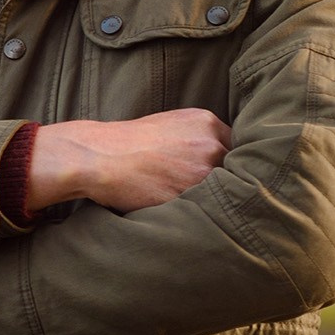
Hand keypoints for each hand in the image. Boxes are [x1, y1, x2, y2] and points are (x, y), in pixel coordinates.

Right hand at [27, 110, 230, 213]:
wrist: (97, 157)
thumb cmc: (127, 142)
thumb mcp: (169, 124)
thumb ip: (199, 136)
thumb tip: (221, 155)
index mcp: (207, 123)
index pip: (237, 146)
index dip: (229, 162)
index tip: (222, 172)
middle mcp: (210, 145)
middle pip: (236, 169)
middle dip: (223, 180)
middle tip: (208, 190)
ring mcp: (201, 172)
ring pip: (223, 191)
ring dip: (213, 199)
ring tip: (192, 202)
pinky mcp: (188, 197)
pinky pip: (204, 208)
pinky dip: (197, 212)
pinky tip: (183, 210)